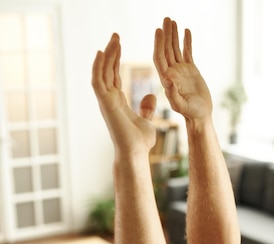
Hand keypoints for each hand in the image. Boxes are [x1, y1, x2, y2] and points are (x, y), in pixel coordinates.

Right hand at [92, 33, 155, 154]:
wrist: (136, 153)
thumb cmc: (140, 142)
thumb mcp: (147, 121)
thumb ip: (146, 108)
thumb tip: (151, 95)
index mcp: (118, 103)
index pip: (114, 76)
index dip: (115, 60)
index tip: (120, 45)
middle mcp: (109, 100)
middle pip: (107, 71)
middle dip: (111, 52)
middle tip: (116, 35)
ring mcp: (106, 102)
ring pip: (102, 72)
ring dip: (106, 55)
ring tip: (114, 39)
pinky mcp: (105, 104)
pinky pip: (98, 81)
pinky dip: (98, 66)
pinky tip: (101, 52)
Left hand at [153, 18, 211, 121]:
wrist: (200, 116)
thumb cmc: (190, 113)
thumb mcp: (180, 105)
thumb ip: (172, 93)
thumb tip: (166, 79)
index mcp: (166, 78)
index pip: (160, 58)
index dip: (158, 44)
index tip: (159, 30)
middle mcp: (172, 72)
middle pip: (166, 49)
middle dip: (165, 34)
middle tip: (166, 19)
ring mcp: (181, 70)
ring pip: (175, 48)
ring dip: (173, 35)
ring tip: (172, 21)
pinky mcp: (191, 70)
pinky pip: (187, 52)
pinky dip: (186, 41)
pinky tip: (186, 31)